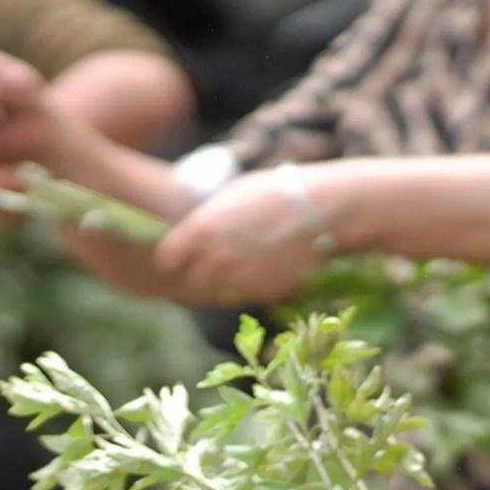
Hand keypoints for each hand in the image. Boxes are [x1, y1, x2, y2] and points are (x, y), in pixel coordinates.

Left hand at [154, 167, 343, 306]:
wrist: (322, 210)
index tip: (184, 255)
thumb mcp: (231, 196)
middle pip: (192, 280)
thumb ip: (206, 220)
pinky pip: (246, 297)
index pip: (167, 258)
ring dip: (225, 283)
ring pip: (218, 292)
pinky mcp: (262, 294)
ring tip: (244, 264)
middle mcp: (214, 259)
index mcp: (200, 230)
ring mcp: (238, 280)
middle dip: (200, 272)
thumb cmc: (276, 192)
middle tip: (217, 261)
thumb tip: (193, 233)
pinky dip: (250, 288)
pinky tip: (266, 268)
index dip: (175, 257)